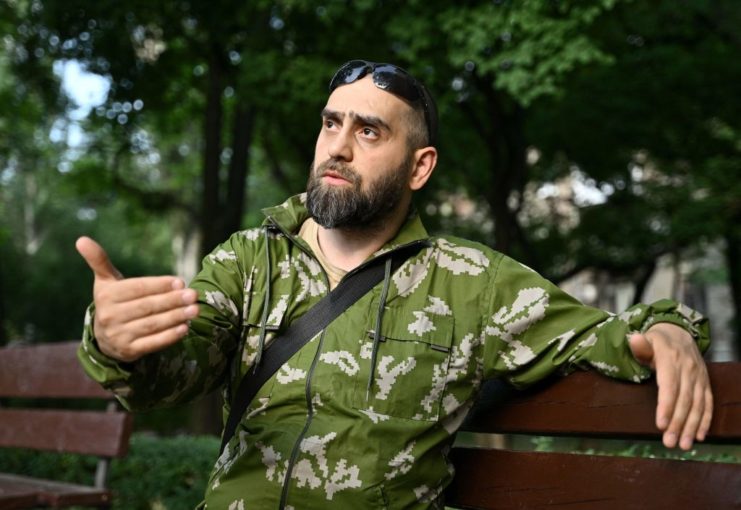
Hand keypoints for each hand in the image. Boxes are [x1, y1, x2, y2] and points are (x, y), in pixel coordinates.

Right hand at [75, 236, 198, 361]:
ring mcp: (119, 336)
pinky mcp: (129, 351)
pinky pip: (152, 343)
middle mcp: (109, 317)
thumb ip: (99, 261)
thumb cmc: (114, 302)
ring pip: (152, 325)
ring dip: (176, 317)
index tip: (180, 281)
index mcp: (106, 296)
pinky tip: (185, 328)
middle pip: (147, 306)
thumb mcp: (106, 282)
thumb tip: (81, 239)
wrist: (105, 338)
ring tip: (195, 310)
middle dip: (172, 300)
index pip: (138, 288)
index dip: (159, 285)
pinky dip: (170, 336)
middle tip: (193, 295)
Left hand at [629, 322, 712, 449]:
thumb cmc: (656, 341)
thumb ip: (640, 345)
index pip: (669, 386)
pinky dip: (705, 420)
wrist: (679, 332)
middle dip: (677, 423)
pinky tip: (699, 436)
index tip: (661, 424)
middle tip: (670, 443)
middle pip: (684, 400)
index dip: (666, 406)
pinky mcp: (705, 383)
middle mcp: (688, 370)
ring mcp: (699, 377)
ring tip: (684, 445)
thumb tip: (633, 340)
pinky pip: (707, 403)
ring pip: (697, 405)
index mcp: (671, 359)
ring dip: (691, 426)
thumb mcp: (645, 339)